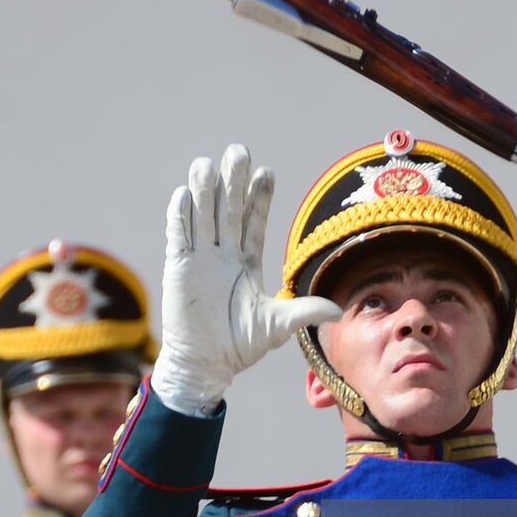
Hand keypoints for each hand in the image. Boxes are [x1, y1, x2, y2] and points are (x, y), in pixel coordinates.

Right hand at [150, 144, 341, 415]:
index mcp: (246, 261)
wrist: (206, 365)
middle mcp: (223, 254)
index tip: (266, 172)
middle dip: (233, 182)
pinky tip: (184, 194)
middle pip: (227, 210)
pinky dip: (180, 216)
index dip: (258, 197)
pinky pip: (178, 236)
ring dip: (204, 191)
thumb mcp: (277, 326)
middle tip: (239, 151)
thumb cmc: (240, 346)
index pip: (253, 221)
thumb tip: (338, 311)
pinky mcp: (178, 268)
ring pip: (202, 216)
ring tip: (208, 164)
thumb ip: (303, 311)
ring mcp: (200, 258)